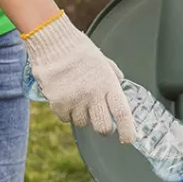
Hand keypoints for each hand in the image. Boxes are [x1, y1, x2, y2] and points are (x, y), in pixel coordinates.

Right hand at [22, 12, 136, 143]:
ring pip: (83, 123)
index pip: (122, 113)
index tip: (129, 139)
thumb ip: (113, 76)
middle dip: (104, 129)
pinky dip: (67, 113)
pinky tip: (67, 98)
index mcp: (107, 84)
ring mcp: (75, 100)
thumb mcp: (103, 61)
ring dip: (83, 116)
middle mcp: (93, 95)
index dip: (128, 130)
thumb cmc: (79, 50)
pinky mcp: (58, 103)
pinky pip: (66, 119)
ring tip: (79, 99)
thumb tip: (120, 85)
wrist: (53, 42)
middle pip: (103, 127)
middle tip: (102, 123)